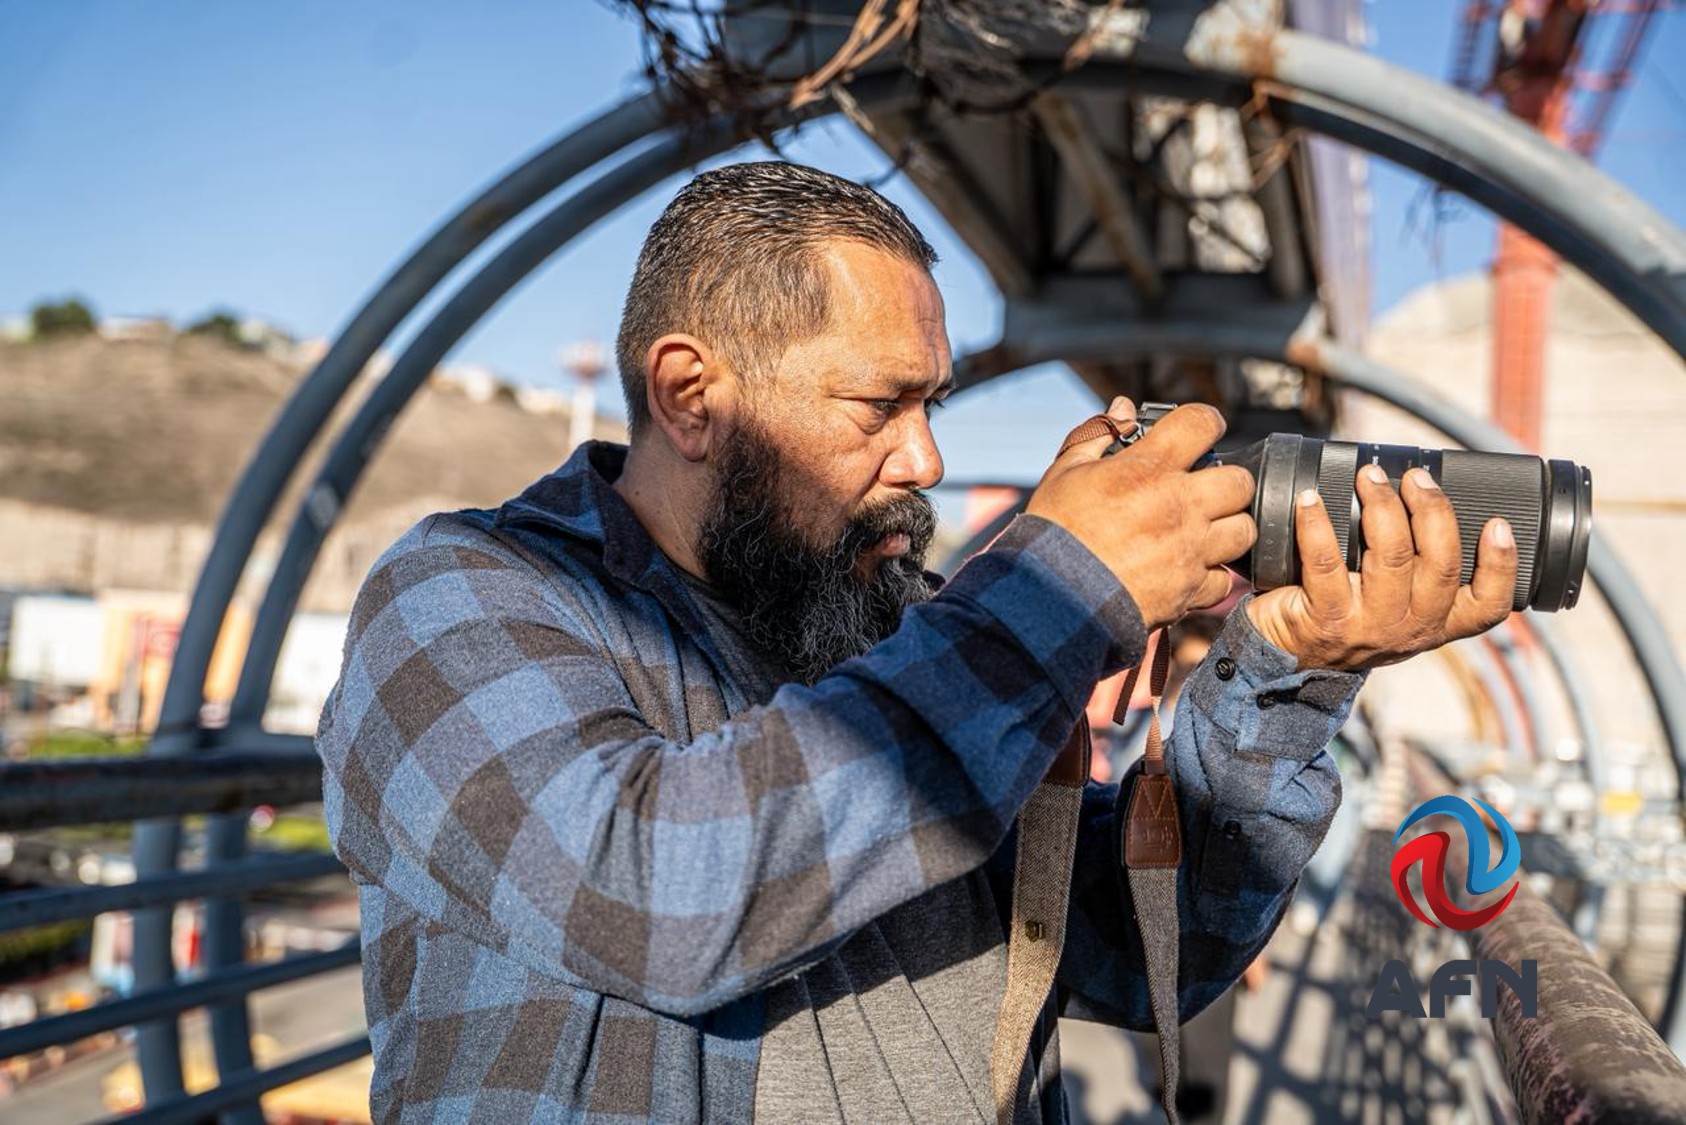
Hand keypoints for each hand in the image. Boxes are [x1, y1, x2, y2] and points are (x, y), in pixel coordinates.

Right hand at [1027, 398, 1255, 629]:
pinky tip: (1189, 569)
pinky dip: (1210, 576)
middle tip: (1203, 489)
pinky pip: (1223, 580)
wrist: (1052, 598)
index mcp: (1148, 469)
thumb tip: (1124, 409)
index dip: (1205, 421)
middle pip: (1239, 481)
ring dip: (1227, 527)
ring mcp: (1189, 549)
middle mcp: (1178, 505)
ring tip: (1204, 530)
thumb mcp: (1065, 472)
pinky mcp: (1189, 590)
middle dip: (1225, 481)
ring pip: (1243, 530)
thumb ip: (1098, 436)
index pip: (1202, 423)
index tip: (1200, 431)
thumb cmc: (1054, 531)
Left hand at [1246, 465, 1517, 670]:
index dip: (1501, 567)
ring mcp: (1368, 627)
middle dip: (1433, 510)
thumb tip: (1423, 494)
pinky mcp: (1325, 621)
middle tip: (1415, 477)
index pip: (1486, 608)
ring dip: (1382, 507)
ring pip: (1392, 558)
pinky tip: (1310, 500)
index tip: (1498, 525)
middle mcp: (1409, 629)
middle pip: (1441, 566)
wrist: (1282, 656)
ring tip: (1369, 476)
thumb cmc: (1342, 614)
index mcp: (1434, 623)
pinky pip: (1326, 563)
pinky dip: (1317, 524)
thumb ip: (1415, 568)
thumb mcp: (1392, 603)